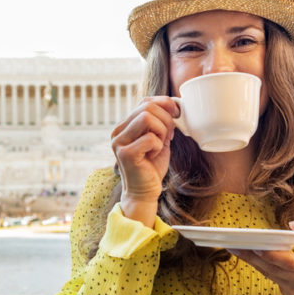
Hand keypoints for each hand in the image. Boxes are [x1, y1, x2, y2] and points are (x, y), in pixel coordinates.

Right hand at [111, 96, 178, 226]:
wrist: (144, 192)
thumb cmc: (152, 166)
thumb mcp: (158, 138)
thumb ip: (161, 122)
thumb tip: (173, 104)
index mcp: (124, 125)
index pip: (144, 101)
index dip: (164, 103)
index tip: (176, 115)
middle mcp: (118, 131)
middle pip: (147, 107)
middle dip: (166, 119)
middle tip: (169, 135)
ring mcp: (119, 142)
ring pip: (147, 118)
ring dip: (162, 131)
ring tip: (160, 145)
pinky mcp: (125, 153)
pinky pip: (150, 138)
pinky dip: (158, 145)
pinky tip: (153, 155)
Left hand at [228, 216, 293, 294]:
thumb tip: (293, 224)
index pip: (291, 263)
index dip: (273, 255)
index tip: (258, 245)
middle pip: (274, 268)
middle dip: (253, 255)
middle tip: (234, 243)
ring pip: (269, 273)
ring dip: (250, 260)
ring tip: (233, 246)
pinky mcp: (289, 294)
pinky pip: (271, 277)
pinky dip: (259, 265)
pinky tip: (246, 254)